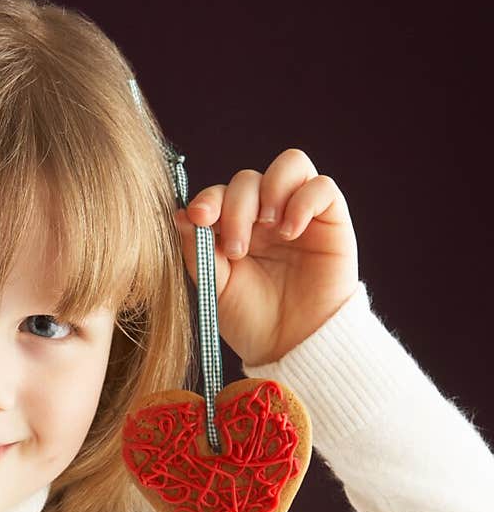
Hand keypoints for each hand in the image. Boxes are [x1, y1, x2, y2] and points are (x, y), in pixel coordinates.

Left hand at [173, 148, 358, 366]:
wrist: (292, 347)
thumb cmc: (252, 322)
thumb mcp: (215, 287)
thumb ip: (198, 249)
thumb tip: (180, 214)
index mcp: (235, 228)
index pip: (220, 193)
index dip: (208, 199)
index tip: (199, 217)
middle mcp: (266, 215)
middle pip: (249, 179)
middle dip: (237, 207)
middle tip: (237, 249)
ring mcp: (299, 214)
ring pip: (290, 164)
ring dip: (272, 189)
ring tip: (267, 226)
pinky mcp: (331, 220)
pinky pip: (322, 186)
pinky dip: (303, 200)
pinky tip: (290, 231)